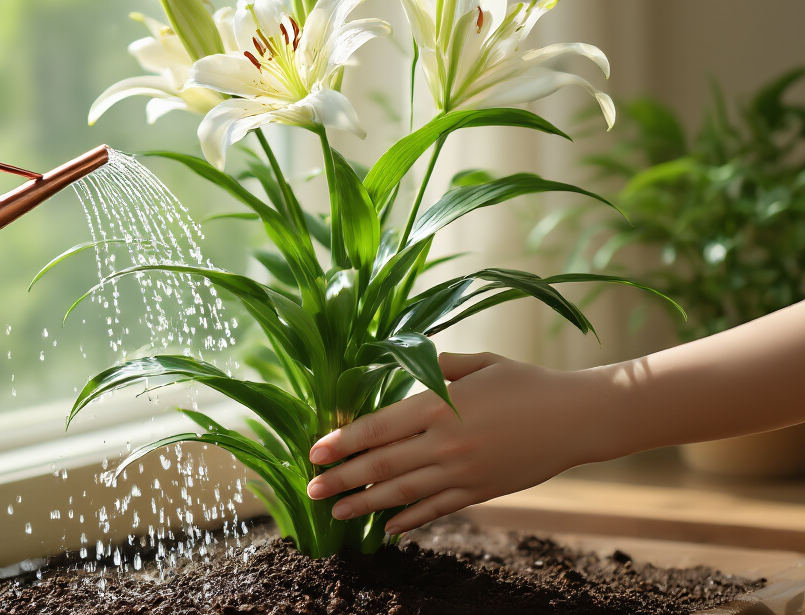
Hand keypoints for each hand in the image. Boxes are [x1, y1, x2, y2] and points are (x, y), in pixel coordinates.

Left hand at [305, 352, 612, 533]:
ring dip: (365, 504)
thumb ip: (437, 365)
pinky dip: (408, 520)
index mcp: (438, 405)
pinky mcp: (479, 492)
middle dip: (341, 478)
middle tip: (311, 489)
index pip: (378, 428)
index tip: (315, 451)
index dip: (342, 442)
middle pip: (380, 464)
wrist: (576, 418)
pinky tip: (386, 527)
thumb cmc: (525, 382)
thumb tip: (408, 359)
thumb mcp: (479, 363)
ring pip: (402, 492)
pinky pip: (436, 509)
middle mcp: (444, 443)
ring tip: (336, 512)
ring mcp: (462, 472)